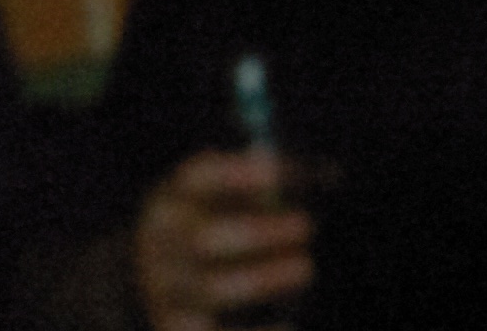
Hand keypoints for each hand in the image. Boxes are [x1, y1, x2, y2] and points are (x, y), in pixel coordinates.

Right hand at [130, 148, 314, 330]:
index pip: (196, 179)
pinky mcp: (174, 328)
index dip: (233, 174)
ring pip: (213, 289)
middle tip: (306, 225)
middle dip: (258, 231)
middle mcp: (159, 245)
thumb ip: (269, 186)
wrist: (166, 283)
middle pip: (203, 238)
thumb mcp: (229, 199)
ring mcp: (164, 291)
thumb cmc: (216, 227)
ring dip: (265, 278)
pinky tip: (288, 324)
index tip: (274, 172)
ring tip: (306, 267)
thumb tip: (327, 177)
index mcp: (172, 200)